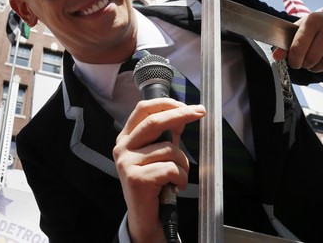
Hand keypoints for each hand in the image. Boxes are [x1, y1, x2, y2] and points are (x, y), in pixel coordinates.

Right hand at [113, 98, 204, 241]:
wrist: (145, 218)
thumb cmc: (153, 185)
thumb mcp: (155, 156)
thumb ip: (164, 136)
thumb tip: (182, 116)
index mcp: (126, 138)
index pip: (143, 109)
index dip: (166, 103)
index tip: (188, 105)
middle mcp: (122, 148)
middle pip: (155, 121)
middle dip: (181, 114)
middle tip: (201, 112)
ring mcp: (127, 163)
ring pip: (170, 149)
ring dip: (183, 164)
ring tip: (178, 177)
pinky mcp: (137, 178)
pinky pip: (171, 169)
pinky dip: (181, 178)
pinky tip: (174, 187)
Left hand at [272, 10, 322, 72]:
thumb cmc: (316, 27)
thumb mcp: (299, 31)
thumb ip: (286, 44)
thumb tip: (276, 56)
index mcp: (312, 20)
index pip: (298, 48)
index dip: (294, 61)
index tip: (295, 63)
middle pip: (313, 57)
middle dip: (307, 65)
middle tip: (307, 63)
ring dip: (319, 68)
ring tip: (316, 63)